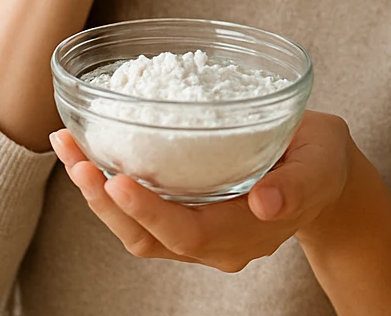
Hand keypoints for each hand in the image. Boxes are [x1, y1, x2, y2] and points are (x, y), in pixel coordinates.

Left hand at [50, 111, 353, 273]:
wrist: (322, 173)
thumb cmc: (321, 162)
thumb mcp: (320, 165)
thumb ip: (297, 184)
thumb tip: (265, 203)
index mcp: (246, 232)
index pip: (187, 233)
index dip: (148, 211)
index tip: (117, 179)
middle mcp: (214, 243)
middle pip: (147, 237)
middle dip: (105, 202)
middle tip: (76, 158)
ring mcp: (197, 233)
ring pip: (135, 229)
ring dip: (96, 193)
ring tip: (68, 147)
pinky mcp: (185, 213)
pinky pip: (138, 211)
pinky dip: (108, 184)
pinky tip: (89, 148)